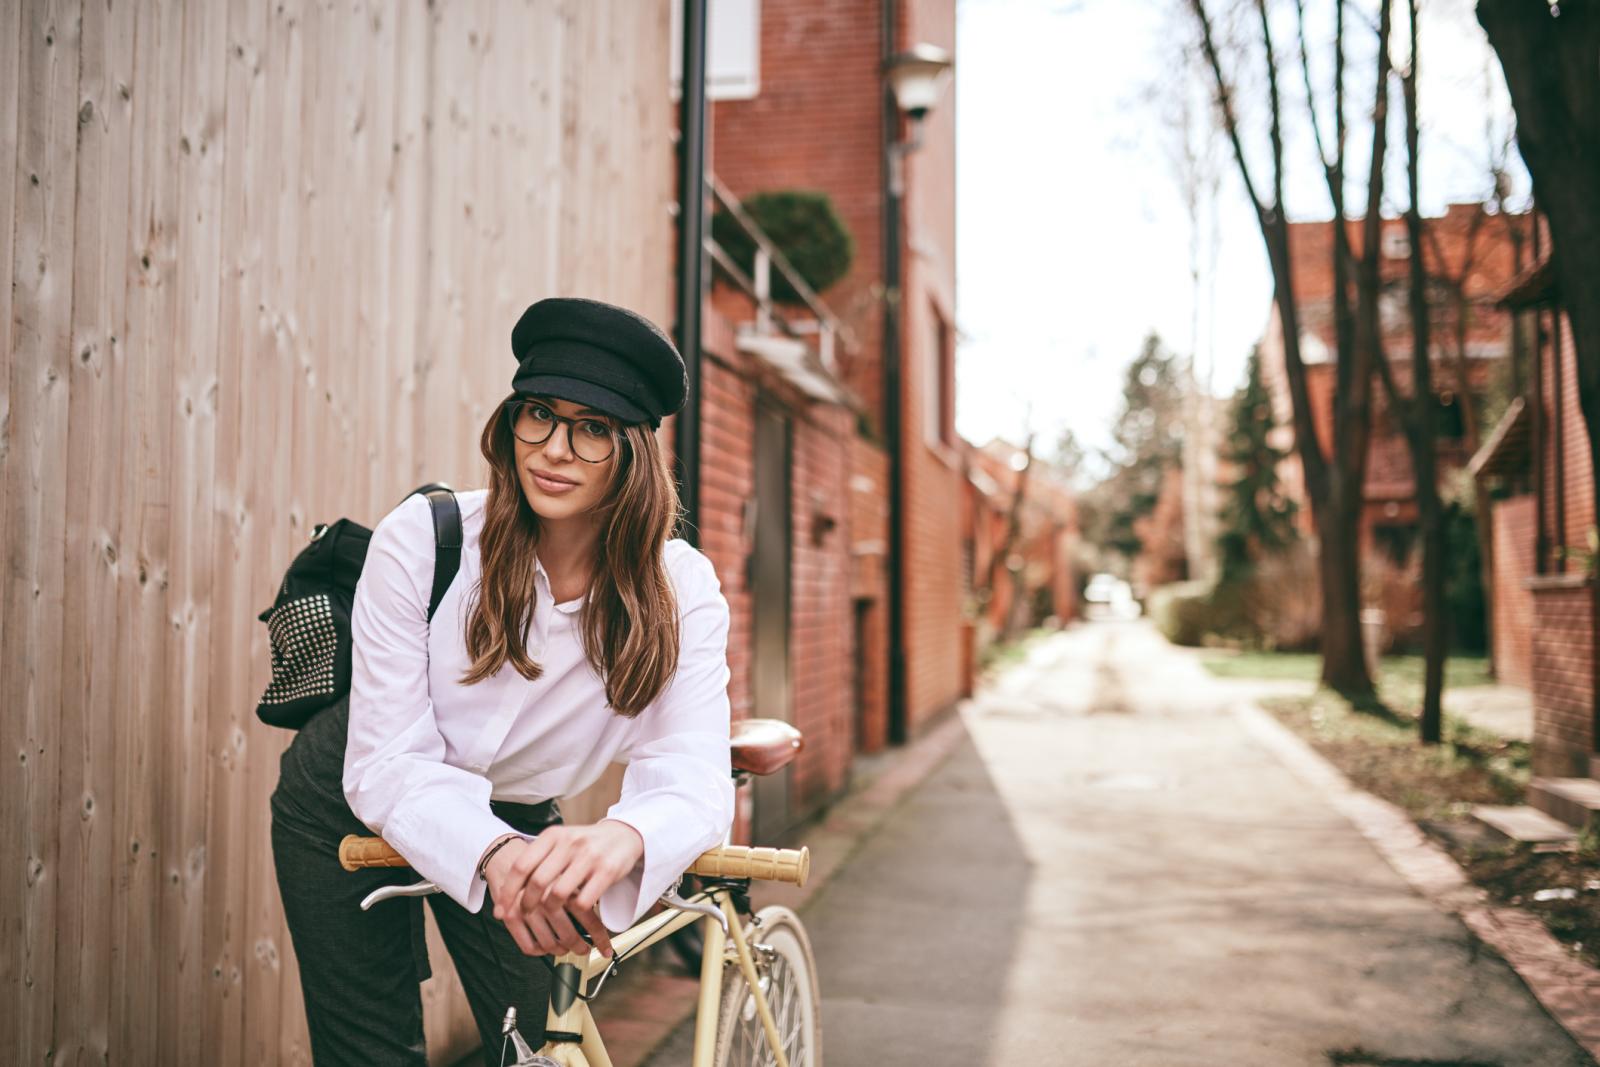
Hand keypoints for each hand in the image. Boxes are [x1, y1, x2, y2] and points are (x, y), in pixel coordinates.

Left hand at [483, 821, 643, 958]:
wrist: (624, 835)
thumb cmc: (586, 844)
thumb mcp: (561, 842)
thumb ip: (538, 861)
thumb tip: (508, 895)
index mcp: (553, 835)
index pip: (521, 866)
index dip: (508, 891)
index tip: (501, 909)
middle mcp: (569, 843)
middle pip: (537, 881)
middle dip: (527, 904)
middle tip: (526, 914)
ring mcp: (589, 856)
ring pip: (558, 894)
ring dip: (552, 911)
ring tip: (552, 916)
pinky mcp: (607, 871)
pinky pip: (583, 902)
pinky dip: (576, 913)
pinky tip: (577, 914)